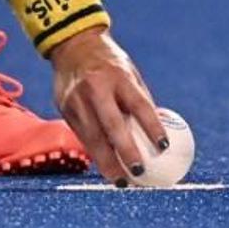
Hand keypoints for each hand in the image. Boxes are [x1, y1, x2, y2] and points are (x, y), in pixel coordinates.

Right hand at [49, 28, 168, 184]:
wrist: (72, 46)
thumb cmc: (110, 63)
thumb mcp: (129, 73)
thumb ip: (140, 101)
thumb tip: (160, 133)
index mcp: (118, 76)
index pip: (138, 104)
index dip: (152, 126)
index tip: (164, 147)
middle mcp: (95, 87)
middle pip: (111, 125)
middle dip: (125, 151)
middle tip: (139, 172)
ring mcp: (76, 98)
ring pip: (92, 137)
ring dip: (107, 162)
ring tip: (121, 182)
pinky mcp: (64, 108)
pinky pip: (82, 136)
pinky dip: (95, 154)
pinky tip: (106, 168)